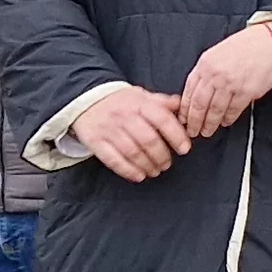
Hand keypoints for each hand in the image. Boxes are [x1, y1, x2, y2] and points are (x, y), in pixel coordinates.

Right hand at [76, 86, 193, 181]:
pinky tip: (139, 176)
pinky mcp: (96, 142)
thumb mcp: (141, 95)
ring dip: (147, 165)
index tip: (185, 149)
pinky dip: (128, 171)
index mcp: (139, 103)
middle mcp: (124, 116)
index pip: (162, 119)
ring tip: (155, 171)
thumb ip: (162, 102)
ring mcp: (109, 130)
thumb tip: (183, 106)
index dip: (176, 136)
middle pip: (148, 140)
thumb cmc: (120, 101)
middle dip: (162, 156)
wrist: (86, 98)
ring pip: (132, 152)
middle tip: (167, 164)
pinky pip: (113, 160)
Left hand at [179, 24, 271, 135]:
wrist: (270, 42)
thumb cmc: (246, 45)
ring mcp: (231, 84)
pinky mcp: (246, 92)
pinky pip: (233, 110)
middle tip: (193, 131)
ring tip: (207, 131)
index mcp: (205, 64)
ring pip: (214, 110)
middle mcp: (215, 75)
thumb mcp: (217, 53)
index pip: (189, 91)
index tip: (183, 118)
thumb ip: (205, 71)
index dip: (185, 109)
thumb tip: (197, 91)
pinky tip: (225, 122)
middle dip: (194, 121)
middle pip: (199, 104)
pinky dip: (228, 119)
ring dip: (210, 124)